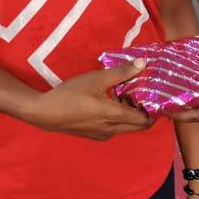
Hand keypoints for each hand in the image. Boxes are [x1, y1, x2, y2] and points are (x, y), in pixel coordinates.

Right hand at [24, 60, 153, 140]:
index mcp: (115, 117)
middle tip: (141, 94)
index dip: (153, 110)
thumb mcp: (96, 79)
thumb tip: (143, 64)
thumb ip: (121, 72)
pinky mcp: (93, 134)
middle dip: (143, 112)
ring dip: (129, 114)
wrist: (45, 113)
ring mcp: (102, 134)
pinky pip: (113, 128)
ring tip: (125, 95)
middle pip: (137, 126)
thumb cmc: (71, 95)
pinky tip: (109, 103)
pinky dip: (118, 118)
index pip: (145, 121)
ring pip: (125, 127)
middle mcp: (112, 130)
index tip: (154, 96)